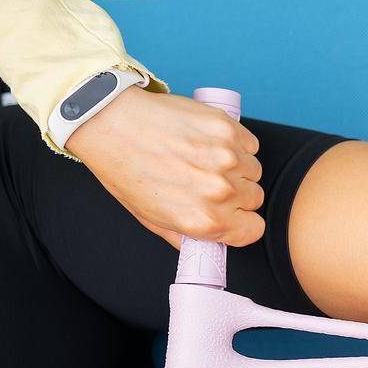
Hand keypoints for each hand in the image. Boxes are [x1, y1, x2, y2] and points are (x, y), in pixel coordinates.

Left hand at [66, 85, 264, 246]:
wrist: (112, 124)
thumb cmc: (125, 170)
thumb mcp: (151, 218)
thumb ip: (185, 235)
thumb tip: (207, 242)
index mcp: (204, 220)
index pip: (253, 230)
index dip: (243, 222)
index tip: (233, 214)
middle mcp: (221, 192)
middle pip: (255, 197)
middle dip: (237, 193)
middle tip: (208, 181)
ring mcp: (228, 158)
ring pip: (253, 169)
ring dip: (237, 166)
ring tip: (205, 159)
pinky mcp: (228, 129)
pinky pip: (249, 143)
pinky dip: (237, 143)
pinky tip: (210, 142)